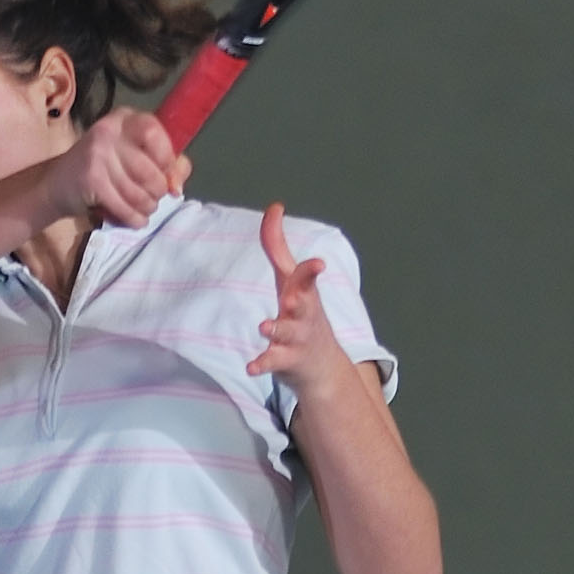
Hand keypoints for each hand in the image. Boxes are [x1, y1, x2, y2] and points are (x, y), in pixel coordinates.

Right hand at [58, 106, 192, 232]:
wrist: (56, 184)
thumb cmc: (104, 169)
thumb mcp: (133, 156)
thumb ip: (165, 164)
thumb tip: (176, 185)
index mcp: (125, 119)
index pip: (154, 133)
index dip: (167, 160)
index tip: (168, 177)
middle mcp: (109, 131)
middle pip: (151, 170)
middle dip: (157, 192)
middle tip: (152, 197)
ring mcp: (97, 155)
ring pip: (139, 193)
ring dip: (147, 208)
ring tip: (142, 209)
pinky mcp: (90, 180)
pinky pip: (125, 208)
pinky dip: (134, 219)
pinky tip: (134, 219)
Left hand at [244, 205, 363, 403]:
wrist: (323, 365)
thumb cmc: (302, 313)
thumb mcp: (291, 280)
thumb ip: (278, 246)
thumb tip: (274, 207)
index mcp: (303, 291)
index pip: (307, 277)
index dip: (311, 270)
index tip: (318, 265)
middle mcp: (303, 313)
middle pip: (304, 304)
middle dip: (299, 299)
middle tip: (291, 297)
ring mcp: (296, 338)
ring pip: (287, 333)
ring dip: (276, 329)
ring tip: (264, 326)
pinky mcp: (286, 360)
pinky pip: (273, 361)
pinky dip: (262, 363)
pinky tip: (250, 367)